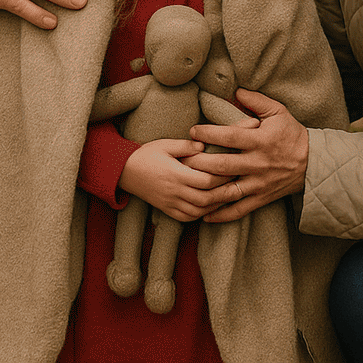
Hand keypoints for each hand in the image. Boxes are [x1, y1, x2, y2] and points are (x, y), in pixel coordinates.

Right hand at [120, 139, 235, 222]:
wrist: (123, 171)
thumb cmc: (147, 154)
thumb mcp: (165, 144)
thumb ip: (186, 145)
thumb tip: (204, 145)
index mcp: (176, 173)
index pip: (206, 180)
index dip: (223, 177)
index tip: (234, 170)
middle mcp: (174, 191)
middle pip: (206, 199)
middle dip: (224, 194)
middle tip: (238, 187)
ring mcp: (170, 202)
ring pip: (198, 211)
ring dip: (214, 206)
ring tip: (227, 197)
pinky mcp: (166, 210)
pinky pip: (187, 217)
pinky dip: (201, 214)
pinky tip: (209, 207)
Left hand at [186, 89, 307, 222]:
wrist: (314, 164)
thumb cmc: (292, 135)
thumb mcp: (278, 112)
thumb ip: (256, 101)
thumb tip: (235, 90)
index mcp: (260, 140)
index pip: (230, 136)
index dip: (209, 133)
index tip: (193, 131)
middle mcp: (258, 163)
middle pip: (223, 165)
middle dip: (200, 163)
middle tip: (182, 159)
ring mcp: (259, 183)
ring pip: (228, 190)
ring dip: (206, 190)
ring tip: (187, 186)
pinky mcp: (261, 198)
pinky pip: (239, 209)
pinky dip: (221, 215)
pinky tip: (204, 214)